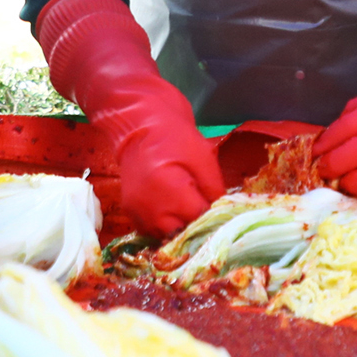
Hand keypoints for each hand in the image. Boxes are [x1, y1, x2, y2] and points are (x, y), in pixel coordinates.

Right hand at [35, 0, 223, 238]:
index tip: (226, 215)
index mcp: (169, 195)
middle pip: (181, 237)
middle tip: (211, 215)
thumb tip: (225, 213)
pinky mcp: (131, 211)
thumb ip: (214, 190)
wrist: (136, 118)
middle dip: (197, 228)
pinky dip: (165, 225)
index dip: (214, 221)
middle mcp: (149, 211)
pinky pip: (153, 230)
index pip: (199, 224)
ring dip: (181, 229)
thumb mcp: (203, 157)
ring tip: (193, 210)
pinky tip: (176, 210)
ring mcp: (137, 213)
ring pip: (166, 238)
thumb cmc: (173, 132)